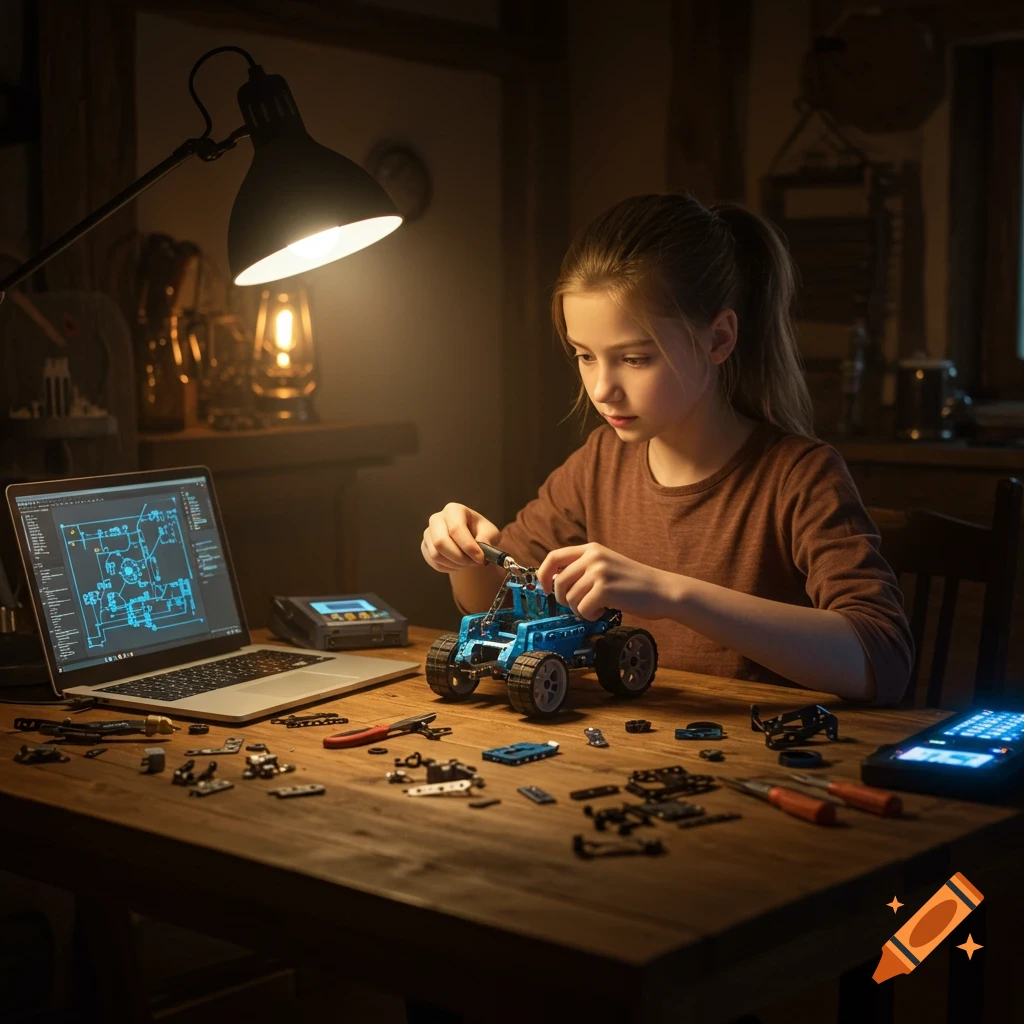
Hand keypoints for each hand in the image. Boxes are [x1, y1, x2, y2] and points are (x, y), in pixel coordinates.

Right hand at [421, 503, 501, 573]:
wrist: (471, 538)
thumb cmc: (481, 532)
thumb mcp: (490, 533)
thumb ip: (486, 539)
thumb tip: (481, 549)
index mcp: (453, 510)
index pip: (456, 529)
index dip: (468, 547)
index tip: (481, 558)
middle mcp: (437, 519)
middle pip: (441, 542)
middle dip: (459, 558)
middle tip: (475, 563)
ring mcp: (428, 533)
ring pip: (436, 555)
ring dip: (455, 564)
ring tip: (468, 563)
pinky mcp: (425, 546)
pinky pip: (434, 562)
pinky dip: (449, 567)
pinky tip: (459, 564)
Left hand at [536, 543, 675, 620]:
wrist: (663, 590)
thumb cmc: (635, 582)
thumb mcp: (607, 564)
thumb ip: (583, 568)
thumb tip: (554, 582)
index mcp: (591, 548)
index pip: (553, 557)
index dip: (543, 575)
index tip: (544, 589)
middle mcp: (593, 556)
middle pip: (558, 583)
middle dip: (565, 600)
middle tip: (580, 605)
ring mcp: (598, 572)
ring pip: (570, 598)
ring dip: (581, 609)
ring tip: (598, 606)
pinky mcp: (604, 589)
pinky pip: (582, 609)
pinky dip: (591, 615)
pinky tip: (605, 610)